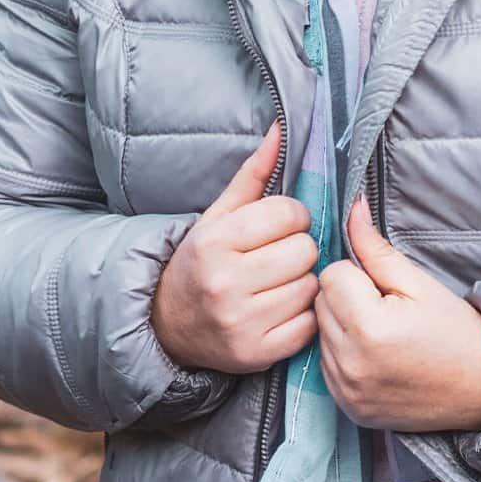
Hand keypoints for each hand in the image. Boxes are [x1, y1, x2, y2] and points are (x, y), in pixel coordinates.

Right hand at [152, 122, 319, 372]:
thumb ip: (254, 174)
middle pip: (305, 250)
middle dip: (299, 249)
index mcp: (215, 242)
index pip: (289, 213)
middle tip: (279, 256)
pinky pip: (309, 326)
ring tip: (278, 283)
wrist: (168, 324)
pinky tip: (280, 309)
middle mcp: (225, 283)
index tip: (279, 226)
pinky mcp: (256, 354)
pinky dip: (302, 317)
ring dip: (303, 282)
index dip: (292, 216)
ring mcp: (241, 322)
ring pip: (311, 287)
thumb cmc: (202, 262)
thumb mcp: (219, 216)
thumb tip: (282, 127)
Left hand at [314, 193, 480, 433]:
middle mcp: (351, 364)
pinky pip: (327, 366)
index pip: (330, 276)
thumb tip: (352, 207)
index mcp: (369, 328)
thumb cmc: (456, 332)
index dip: (358, 275)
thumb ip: (376, 248)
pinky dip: (345, 356)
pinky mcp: (348, 408)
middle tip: (386, 310)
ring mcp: (347, 391)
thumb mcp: (419, 284)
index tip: (386, 290)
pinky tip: (377, 357)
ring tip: (383, 334)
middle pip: (320, 304)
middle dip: (346, 299)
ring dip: (342, 327)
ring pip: (319, 334)